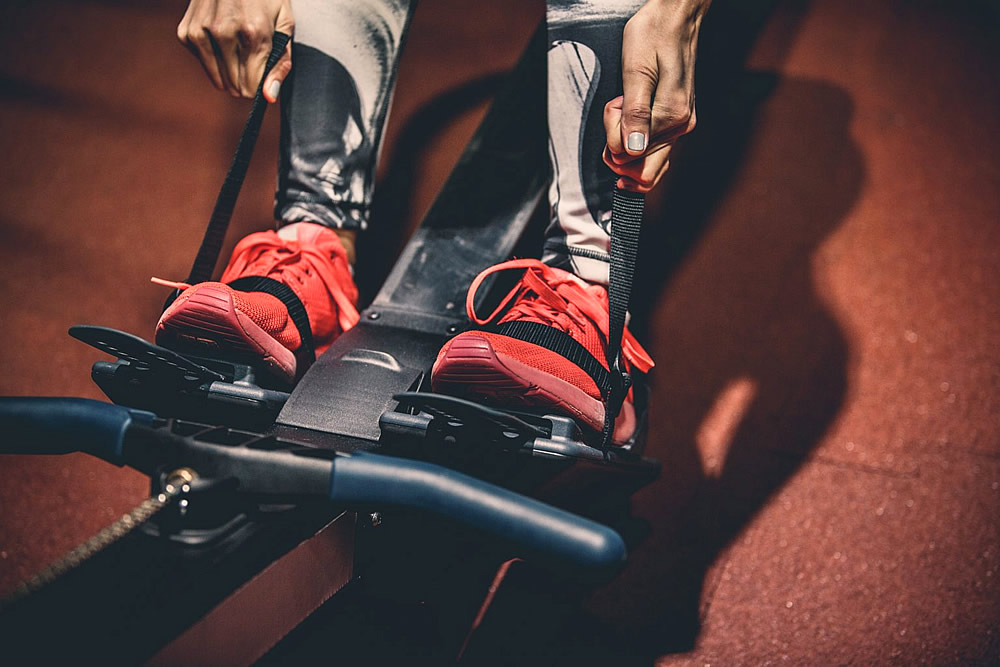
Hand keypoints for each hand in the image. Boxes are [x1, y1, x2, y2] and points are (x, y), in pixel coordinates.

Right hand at [177, 0, 293, 102]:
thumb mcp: (285, 23)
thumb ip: (280, 62)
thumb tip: (269, 96)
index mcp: (253, 34)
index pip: (251, 87)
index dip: (260, 85)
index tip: (263, 74)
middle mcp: (224, 33)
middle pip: (235, 86)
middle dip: (246, 79)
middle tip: (252, 57)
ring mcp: (202, 32)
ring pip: (218, 79)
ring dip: (229, 71)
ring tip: (238, 48)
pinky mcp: (187, 32)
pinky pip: (203, 63)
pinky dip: (213, 57)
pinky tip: (221, 39)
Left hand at [604, 0, 709, 192]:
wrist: (675, 17)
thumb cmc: (653, 35)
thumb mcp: (635, 71)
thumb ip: (633, 114)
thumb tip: (632, 150)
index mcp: (672, 117)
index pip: (630, 156)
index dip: (612, 135)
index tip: (615, 105)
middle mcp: (680, 126)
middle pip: (641, 170)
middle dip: (618, 145)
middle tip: (617, 110)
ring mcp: (680, 125)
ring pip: (646, 162)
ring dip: (626, 140)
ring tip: (625, 107)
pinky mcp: (676, 121)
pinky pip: (653, 150)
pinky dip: (636, 139)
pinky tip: (631, 119)